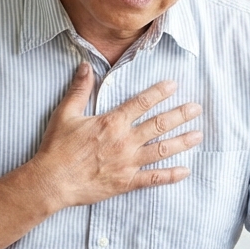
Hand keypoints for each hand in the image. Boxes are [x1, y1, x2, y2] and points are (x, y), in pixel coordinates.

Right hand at [27, 62, 202, 209]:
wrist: (51, 181)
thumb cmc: (56, 148)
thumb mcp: (65, 114)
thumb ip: (79, 89)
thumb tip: (85, 66)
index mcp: (111, 123)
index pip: (142, 103)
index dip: (160, 92)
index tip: (175, 85)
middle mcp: (124, 141)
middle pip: (159, 125)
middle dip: (180, 115)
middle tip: (197, 108)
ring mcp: (128, 163)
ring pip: (162, 150)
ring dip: (182, 142)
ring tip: (199, 135)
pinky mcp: (126, 182)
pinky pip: (153, 179)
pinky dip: (171, 175)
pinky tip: (186, 171)